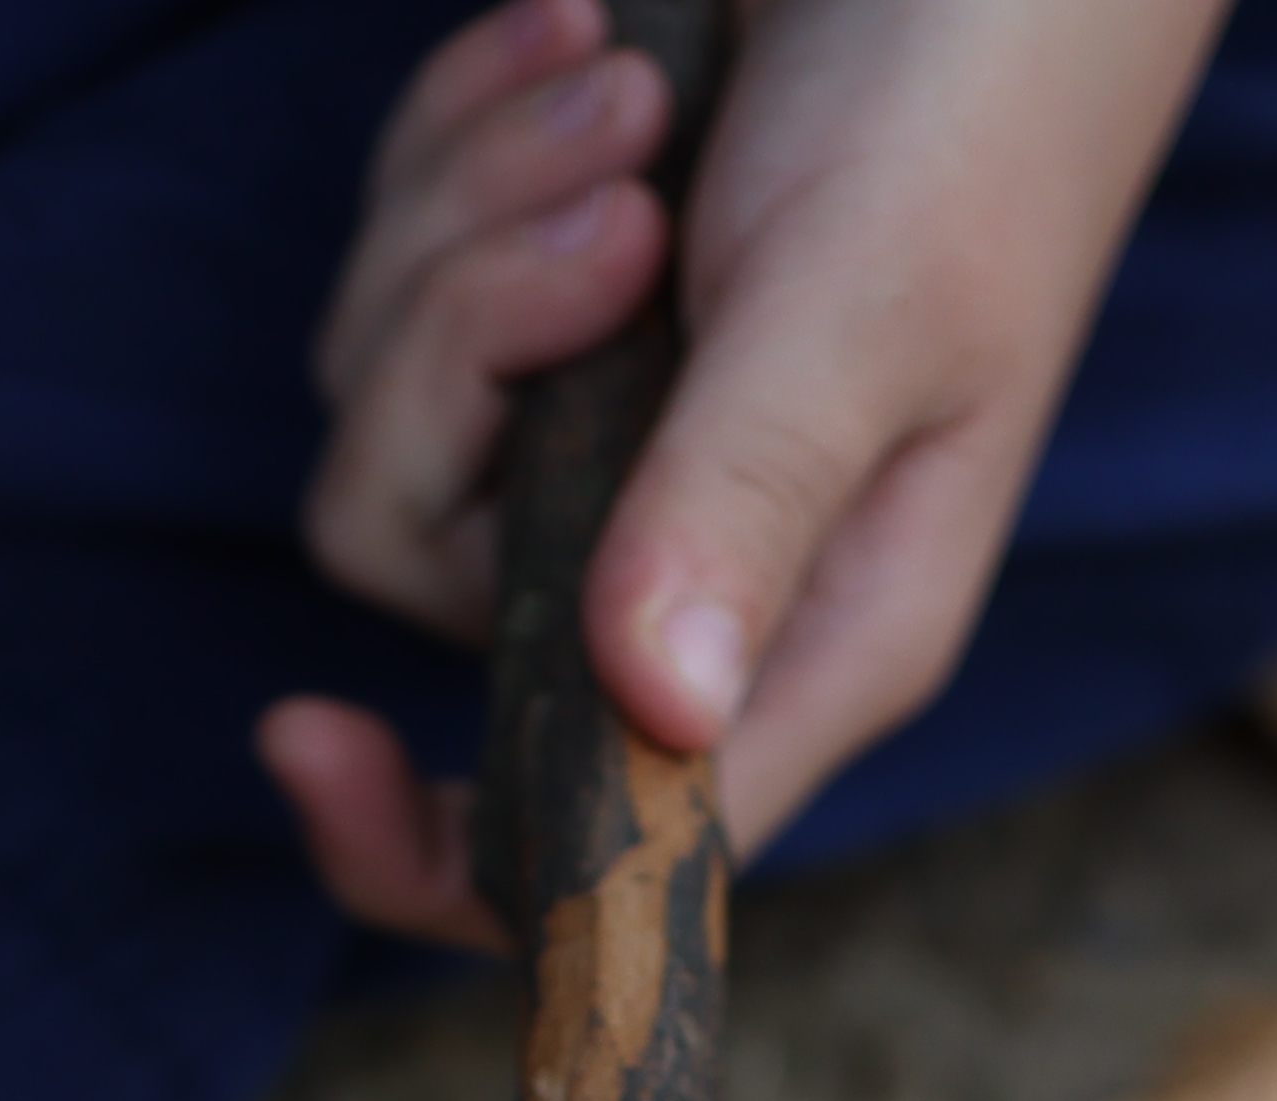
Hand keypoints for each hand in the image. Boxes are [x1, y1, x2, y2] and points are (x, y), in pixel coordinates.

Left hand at [265, 0, 1225, 946]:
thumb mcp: (869, 304)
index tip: (299, 736)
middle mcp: (689, 559)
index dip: (428, 844)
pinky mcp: (543, 291)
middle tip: (625, 210)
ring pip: (379, 395)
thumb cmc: (977, 101)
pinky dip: (466, 137)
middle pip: (420, 559)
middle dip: (467, 362)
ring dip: (477, 214)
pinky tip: (594, 42)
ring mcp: (604, 420)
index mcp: (804, 631)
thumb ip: (746, 496)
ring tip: (630, 91)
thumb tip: (652, 709)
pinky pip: (396, 257)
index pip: (593, 841)